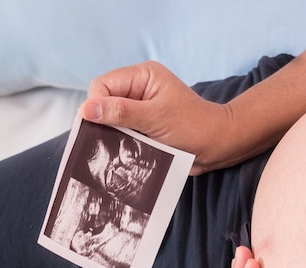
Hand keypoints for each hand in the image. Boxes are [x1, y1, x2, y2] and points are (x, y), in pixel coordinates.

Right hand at [80, 61, 235, 174]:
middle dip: (104, 122)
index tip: (97, 127)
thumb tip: (86, 109)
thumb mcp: (155, 117)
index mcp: (143, 76)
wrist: (219, 147)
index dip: (96, 105)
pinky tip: (127, 153)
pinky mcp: (145, 128)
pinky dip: (123, 144)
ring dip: (114, 136)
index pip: (103, 85)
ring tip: (121, 149)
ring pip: (112, 121)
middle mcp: (140, 90)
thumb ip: (121, 112)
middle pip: (104, 103)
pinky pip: (124, 134)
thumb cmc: (194, 127)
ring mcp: (142, 109)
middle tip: (108, 142)